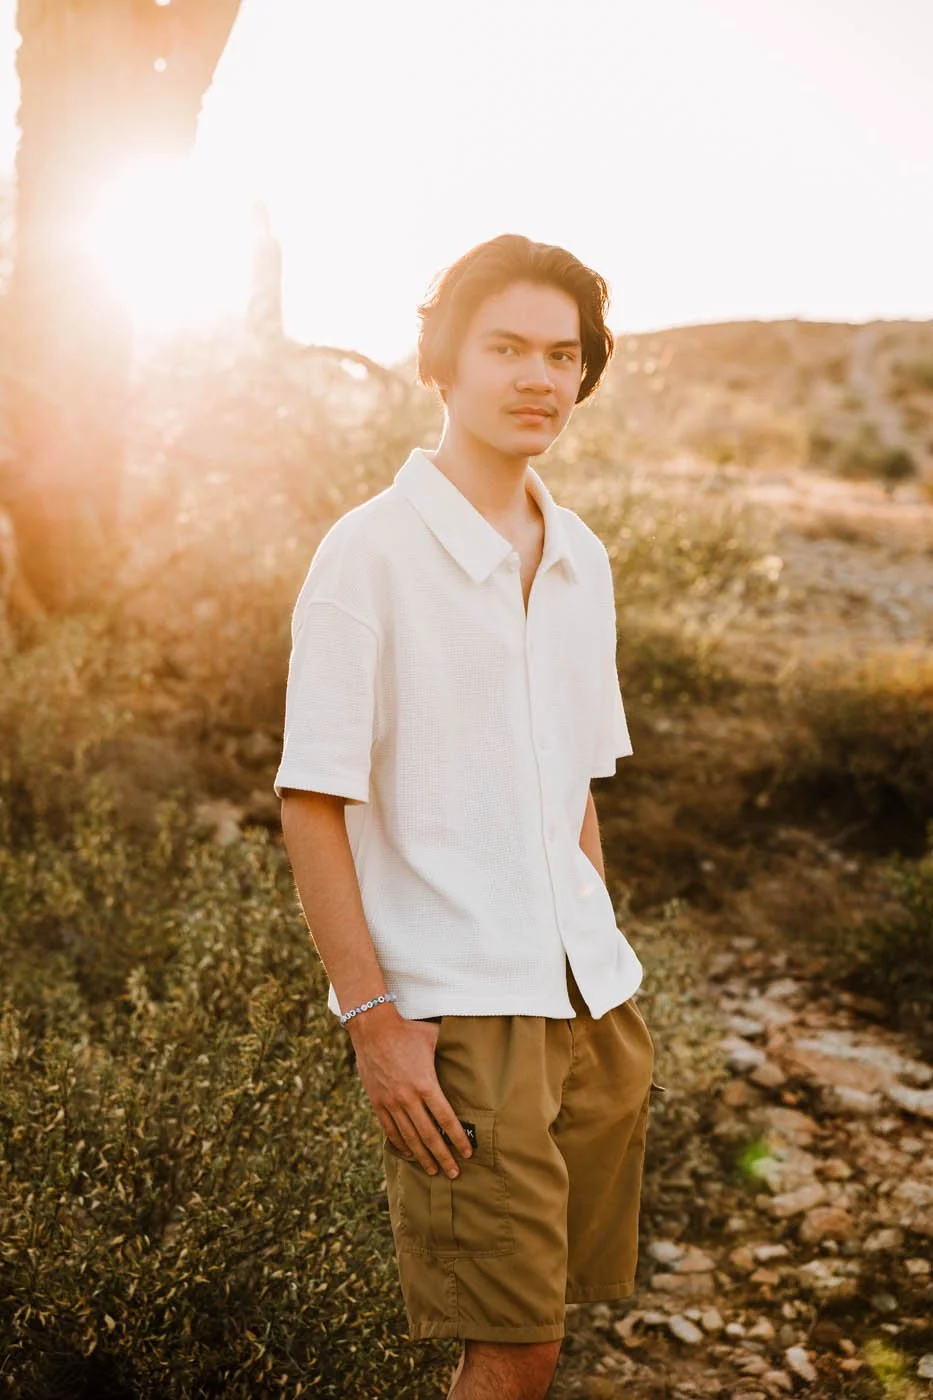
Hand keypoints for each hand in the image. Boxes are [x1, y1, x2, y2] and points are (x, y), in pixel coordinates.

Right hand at [347, 1005, 472, 1177]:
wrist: (372, 1027)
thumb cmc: (407, 1030)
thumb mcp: (434, 1038)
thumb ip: (450, 1050)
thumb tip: (471, 1048)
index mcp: (426, 1085)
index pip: (446, 1120)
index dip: (458, 1139)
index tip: (468, 1153)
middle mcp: (408, 1098)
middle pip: (430, 1135)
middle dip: (443, 1157)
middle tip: (454, 1173)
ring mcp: (391, 1102)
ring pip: (410, 1138)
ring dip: (422, 1156)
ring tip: (433, 1171)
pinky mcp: (377, 1102)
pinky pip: (390, 1130)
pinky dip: (400, 1144)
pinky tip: (409, 1153)